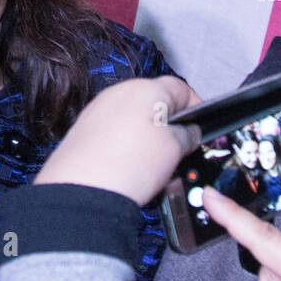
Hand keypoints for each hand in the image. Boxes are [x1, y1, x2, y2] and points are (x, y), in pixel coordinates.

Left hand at [35, 76, 201, 205]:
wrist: (81, 191)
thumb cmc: (125, 166)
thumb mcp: (175, 149)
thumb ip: (187, 135)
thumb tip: (189, 133)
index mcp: (145, 88)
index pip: (181, 88)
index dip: (196, 108)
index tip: (199, 127)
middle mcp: (118, 93)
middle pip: (154, 103)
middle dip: (169, 124)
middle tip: (179, 149)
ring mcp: (98, 111)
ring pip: (133, 119)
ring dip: (147, 136)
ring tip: (153, 164)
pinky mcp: (83, 130)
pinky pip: (114, 132)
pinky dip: (125, 145)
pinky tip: (130, 167)